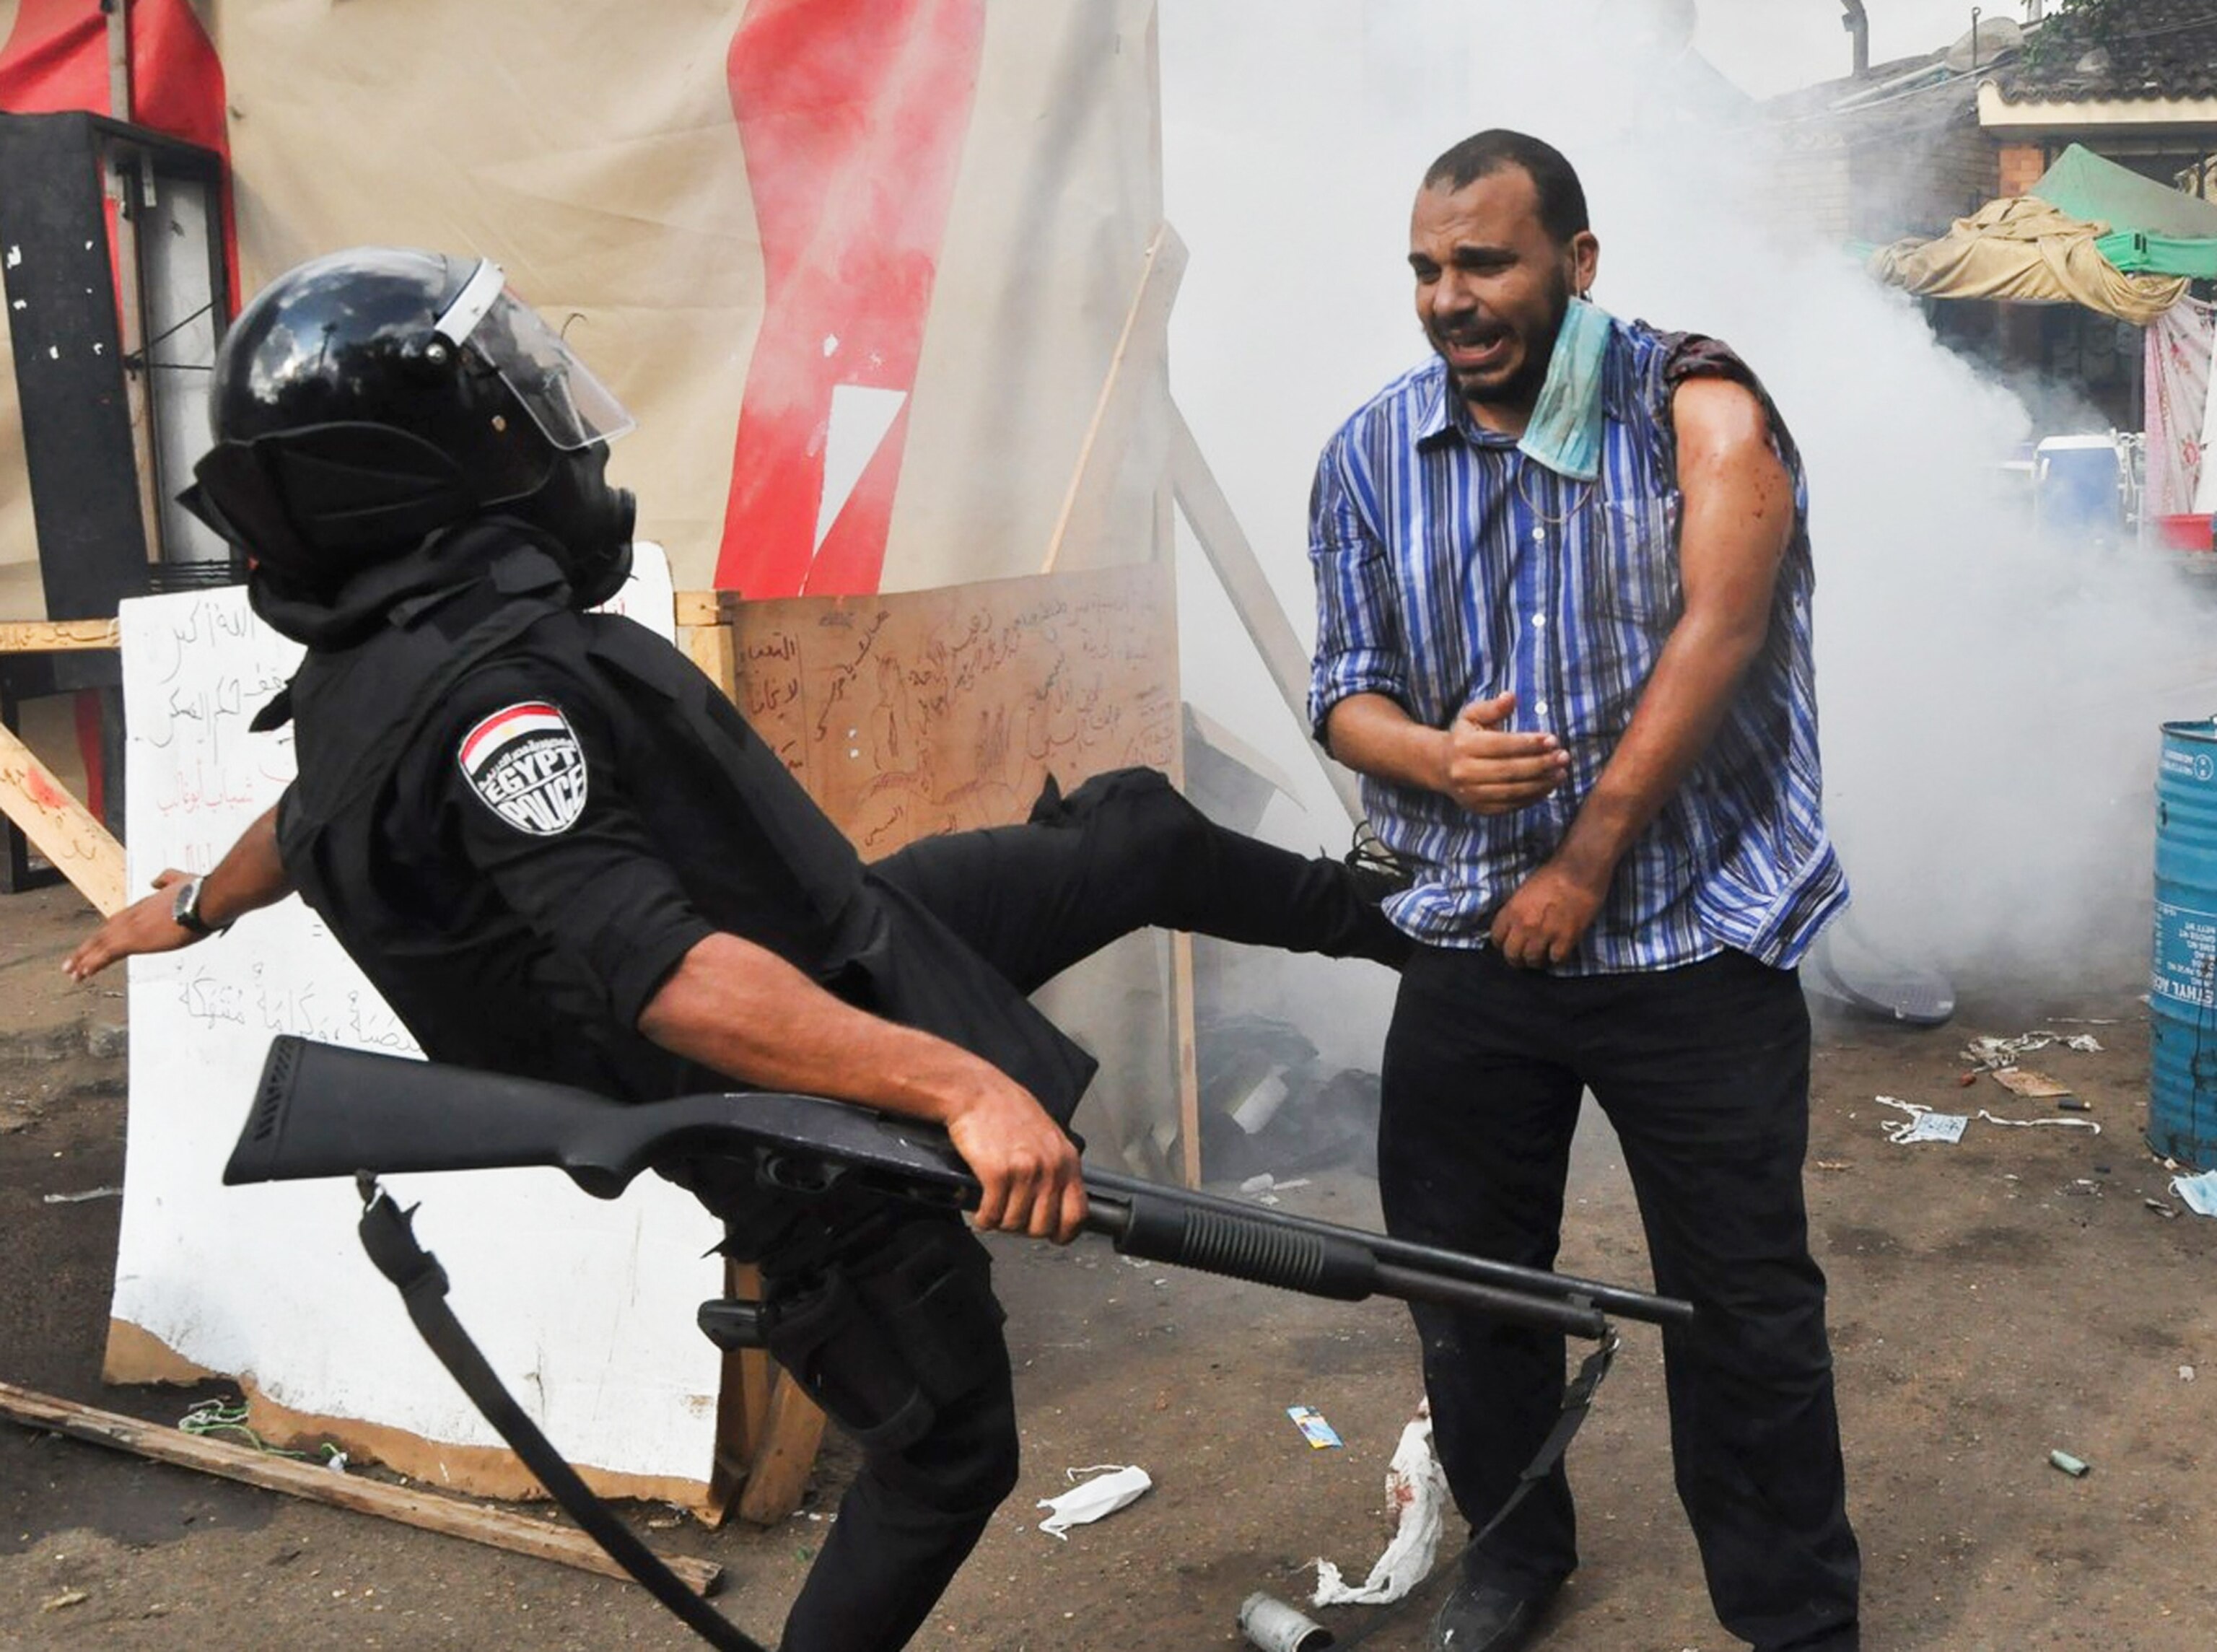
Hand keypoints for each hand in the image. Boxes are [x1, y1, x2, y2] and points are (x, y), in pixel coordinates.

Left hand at [64, 869, 200, 982]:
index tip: (95, 944)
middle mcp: (132, 916)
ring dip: (84, 959)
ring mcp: (131, 928)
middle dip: (87, 949)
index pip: (117, 922)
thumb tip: (156, 880)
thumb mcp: (181, 880)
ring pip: (99, 945)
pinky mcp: (133, 940)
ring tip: (73, 972)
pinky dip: (92, 963)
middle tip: (73, 962)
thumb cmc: (198, 892)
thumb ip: (167, 878)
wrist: (202, 900)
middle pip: (103, 934)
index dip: (105, 934)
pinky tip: (83, 973)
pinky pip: (106, 954)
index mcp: (143, 906)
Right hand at [942, 1076, 1087, 1243]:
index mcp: (1066, 1159)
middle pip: (1043, 1225)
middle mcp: (1050, 1167)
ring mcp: (1024, 1171)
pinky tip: (981, 1212)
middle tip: (1012, 1218)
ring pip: (1015, 1223)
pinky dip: (984, 1219)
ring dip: (1001, 1223)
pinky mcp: (997, 1172)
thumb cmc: (1007, 1110)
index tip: (1053, 1237)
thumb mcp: (1047, 1136)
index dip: (1065, 1233)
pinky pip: (992, 1214)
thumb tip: (1056, 1200)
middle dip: (1025, 1229)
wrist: (977, 1092)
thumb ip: (1056, 1166)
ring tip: (994, 1211)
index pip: (1078, 1213)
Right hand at [1441, 692, 1568, 815]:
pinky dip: (1532, 798)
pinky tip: (1548, 787)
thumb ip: (1493, 708)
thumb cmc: (1464, 737)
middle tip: (1563, 757)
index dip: (1529, 743)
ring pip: (1512, 790)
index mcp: (1463, 746)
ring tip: (1561, 773)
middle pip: (1509, 770)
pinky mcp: (1479, 808)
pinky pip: (1510, 805)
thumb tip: (1510, 698)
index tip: (1553, 740)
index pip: (1501, 745)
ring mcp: (1471, 794)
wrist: (1441, 767)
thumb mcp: (1473, 716)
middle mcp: (1464, 772)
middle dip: (1541, 764)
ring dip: (1541, 783)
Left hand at [1489, 859, 1606, 967]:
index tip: (1509, 944)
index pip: (1496, 938)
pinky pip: (1556, 959)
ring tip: (1543, 955)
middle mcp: (1524, 925)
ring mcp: (1545, 933)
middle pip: (1511, 954)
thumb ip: (1516, 911)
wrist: (1579, 870)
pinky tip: (1559, 951)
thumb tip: (1515, 927)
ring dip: (1537, 960)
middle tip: (1525, 956)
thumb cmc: (1553, 875)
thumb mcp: (1523, 891)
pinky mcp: (1566, 938)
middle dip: (1517, 958)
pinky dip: (1557, 958)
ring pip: (1532, 960)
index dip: (1502, 943)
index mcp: (1512, 910)